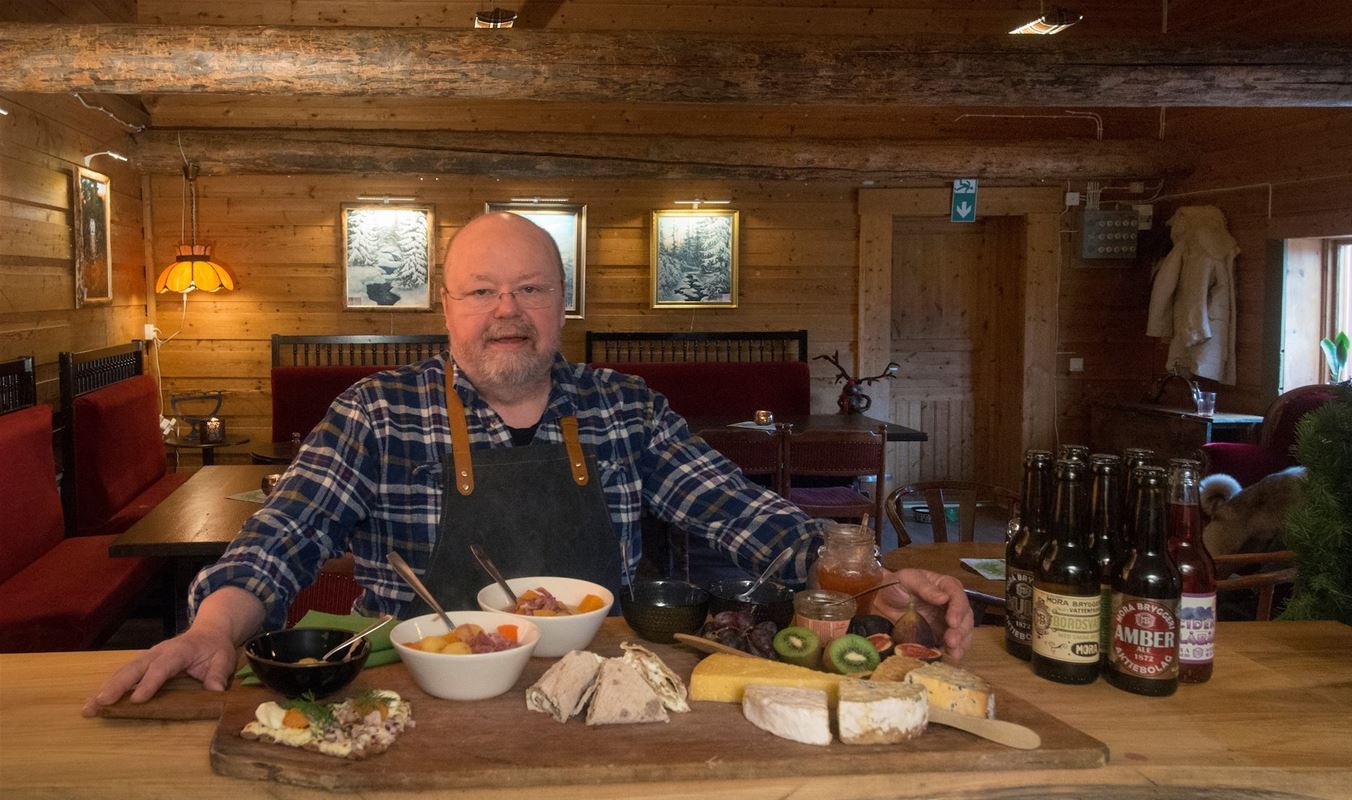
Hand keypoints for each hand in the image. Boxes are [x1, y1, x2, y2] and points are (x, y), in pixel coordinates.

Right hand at [81, 586, 263, 716]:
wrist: (208, 631)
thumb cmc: (215, 648)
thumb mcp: (224, 658)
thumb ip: (218, 674)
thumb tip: (215, 690)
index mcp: (179, 651)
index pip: (162, 667)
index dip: (149, 683)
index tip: (136, 700)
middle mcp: (158, 652)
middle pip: (135, 668)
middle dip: (117, 686)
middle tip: (101, 702)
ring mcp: (148, 657)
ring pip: (124, 671)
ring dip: (105, 688)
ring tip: (89, 708)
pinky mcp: (143, 664)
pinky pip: (124, 675)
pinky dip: (109, 687)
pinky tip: (95, 703)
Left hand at [870, 568, 973, 660]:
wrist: (879, 603)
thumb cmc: (893, 586)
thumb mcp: (906, 579)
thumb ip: (924, 586)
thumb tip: (944, 598)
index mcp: (943, 585)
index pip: (957, 594)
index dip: (958, 608)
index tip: (952, 621)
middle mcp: (949, 603)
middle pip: (965, 615)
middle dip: (961, 629)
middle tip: (952, 641)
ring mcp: (946, 621)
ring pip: (963, 631)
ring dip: (961, 642)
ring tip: (954, 652)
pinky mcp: (940, 635)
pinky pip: (952, 644)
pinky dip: (955, 650)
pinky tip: (952, 656)